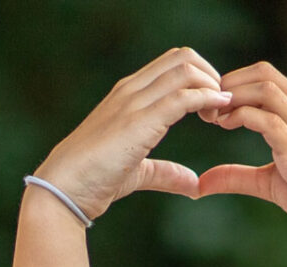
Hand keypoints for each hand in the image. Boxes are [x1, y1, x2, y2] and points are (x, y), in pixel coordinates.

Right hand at [34, 47, 231, 220]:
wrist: (66, 188)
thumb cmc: (94, 180)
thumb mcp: (137, 173)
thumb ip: (165, 172)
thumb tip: (193, 184)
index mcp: (128, 94)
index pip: (172, 65)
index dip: (200, 79)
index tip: (212, 109)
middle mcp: (132, 90)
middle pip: (183, 57)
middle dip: (211, 77)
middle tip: (220, 109)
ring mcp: (134, 102)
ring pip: (185, 70)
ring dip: (212, 87)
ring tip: (219, 115)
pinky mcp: (140, 121)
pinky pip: (182, 97)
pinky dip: (207, 100)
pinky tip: (217, 113)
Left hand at [197, 64, 286, 254]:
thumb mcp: (271, 184)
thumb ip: (238, 177)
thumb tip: (203, 183)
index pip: (266, 77)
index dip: (234, 84)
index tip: (212, 107)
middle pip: (264, 74)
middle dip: (229, 84)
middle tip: (206, 108)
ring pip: (266, 90)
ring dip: (233, 97)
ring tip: (213, 117)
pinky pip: (269, 120)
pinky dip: (241, 117)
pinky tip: (226, 127)